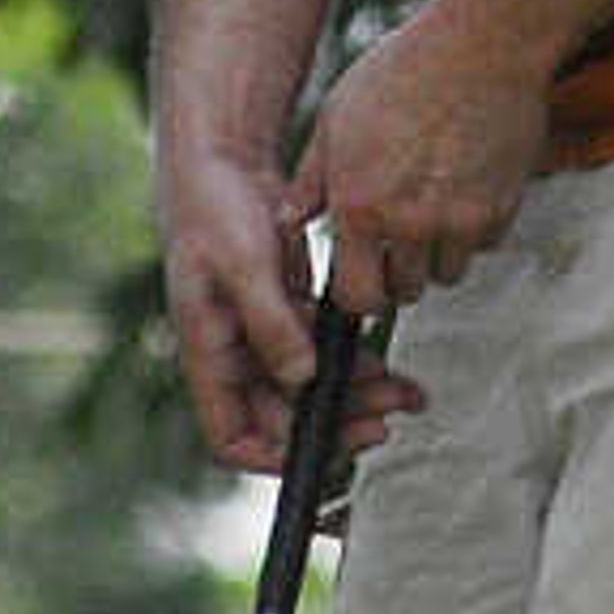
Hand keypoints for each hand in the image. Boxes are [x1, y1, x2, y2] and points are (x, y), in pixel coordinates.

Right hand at [157, 131, 419, 476]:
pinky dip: (353, 358)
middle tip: (389, 417)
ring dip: (356, 393)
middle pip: (285, 417)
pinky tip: (386, 357)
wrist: (221, 155)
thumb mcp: (243, 265)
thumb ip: (272, 324)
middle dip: (337, 422)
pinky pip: (322, 351)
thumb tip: (303, 379)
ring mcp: (260, 334)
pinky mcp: (285, 310)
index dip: (275, 458)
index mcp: (208, 354)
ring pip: (311, 386)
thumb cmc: (215, 205)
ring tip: (405, 392)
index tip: (327, 451)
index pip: (233, 437)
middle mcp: (233, 355)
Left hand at [292, 0, 555, 314]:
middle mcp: (409, 224)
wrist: (482, 43)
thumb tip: (289, 222)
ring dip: (438, 253)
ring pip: (447, 273)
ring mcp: (460, 220)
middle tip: (397, 239)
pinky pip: (484, 244)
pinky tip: (465, 186)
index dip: (359, 294)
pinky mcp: (500, 209)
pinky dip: (475, 228)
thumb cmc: (404, 70)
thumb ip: (313, 180)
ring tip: (432, 207)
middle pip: (406, 292)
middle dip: (398, 273)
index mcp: (360, 207)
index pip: (357, 297)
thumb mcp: (337, 117)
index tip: (363, 279)